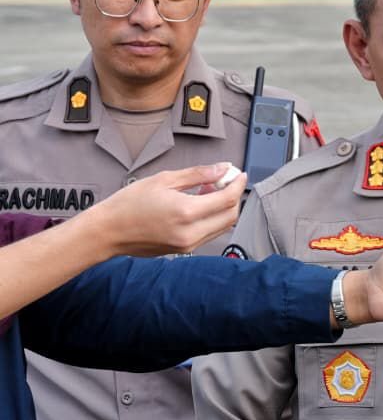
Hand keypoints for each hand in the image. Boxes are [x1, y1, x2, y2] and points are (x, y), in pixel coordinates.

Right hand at [88, 164, 244, 257]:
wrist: (106, 232)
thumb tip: (222, 169)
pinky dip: (212, 218)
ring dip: (224, 208)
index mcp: (186, 213)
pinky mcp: (183, 251)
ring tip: (208, 191)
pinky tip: (199, 205)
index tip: (238, 174)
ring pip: (222, 226)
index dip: (238, 185)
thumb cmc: (128, 204)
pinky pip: (209, 234)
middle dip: (233, 196)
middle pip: (230, 215)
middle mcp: (190, 233)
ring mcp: (187, 245)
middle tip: (224, 181)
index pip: (228, 199)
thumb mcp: (164, 180)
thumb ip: (198, 174)